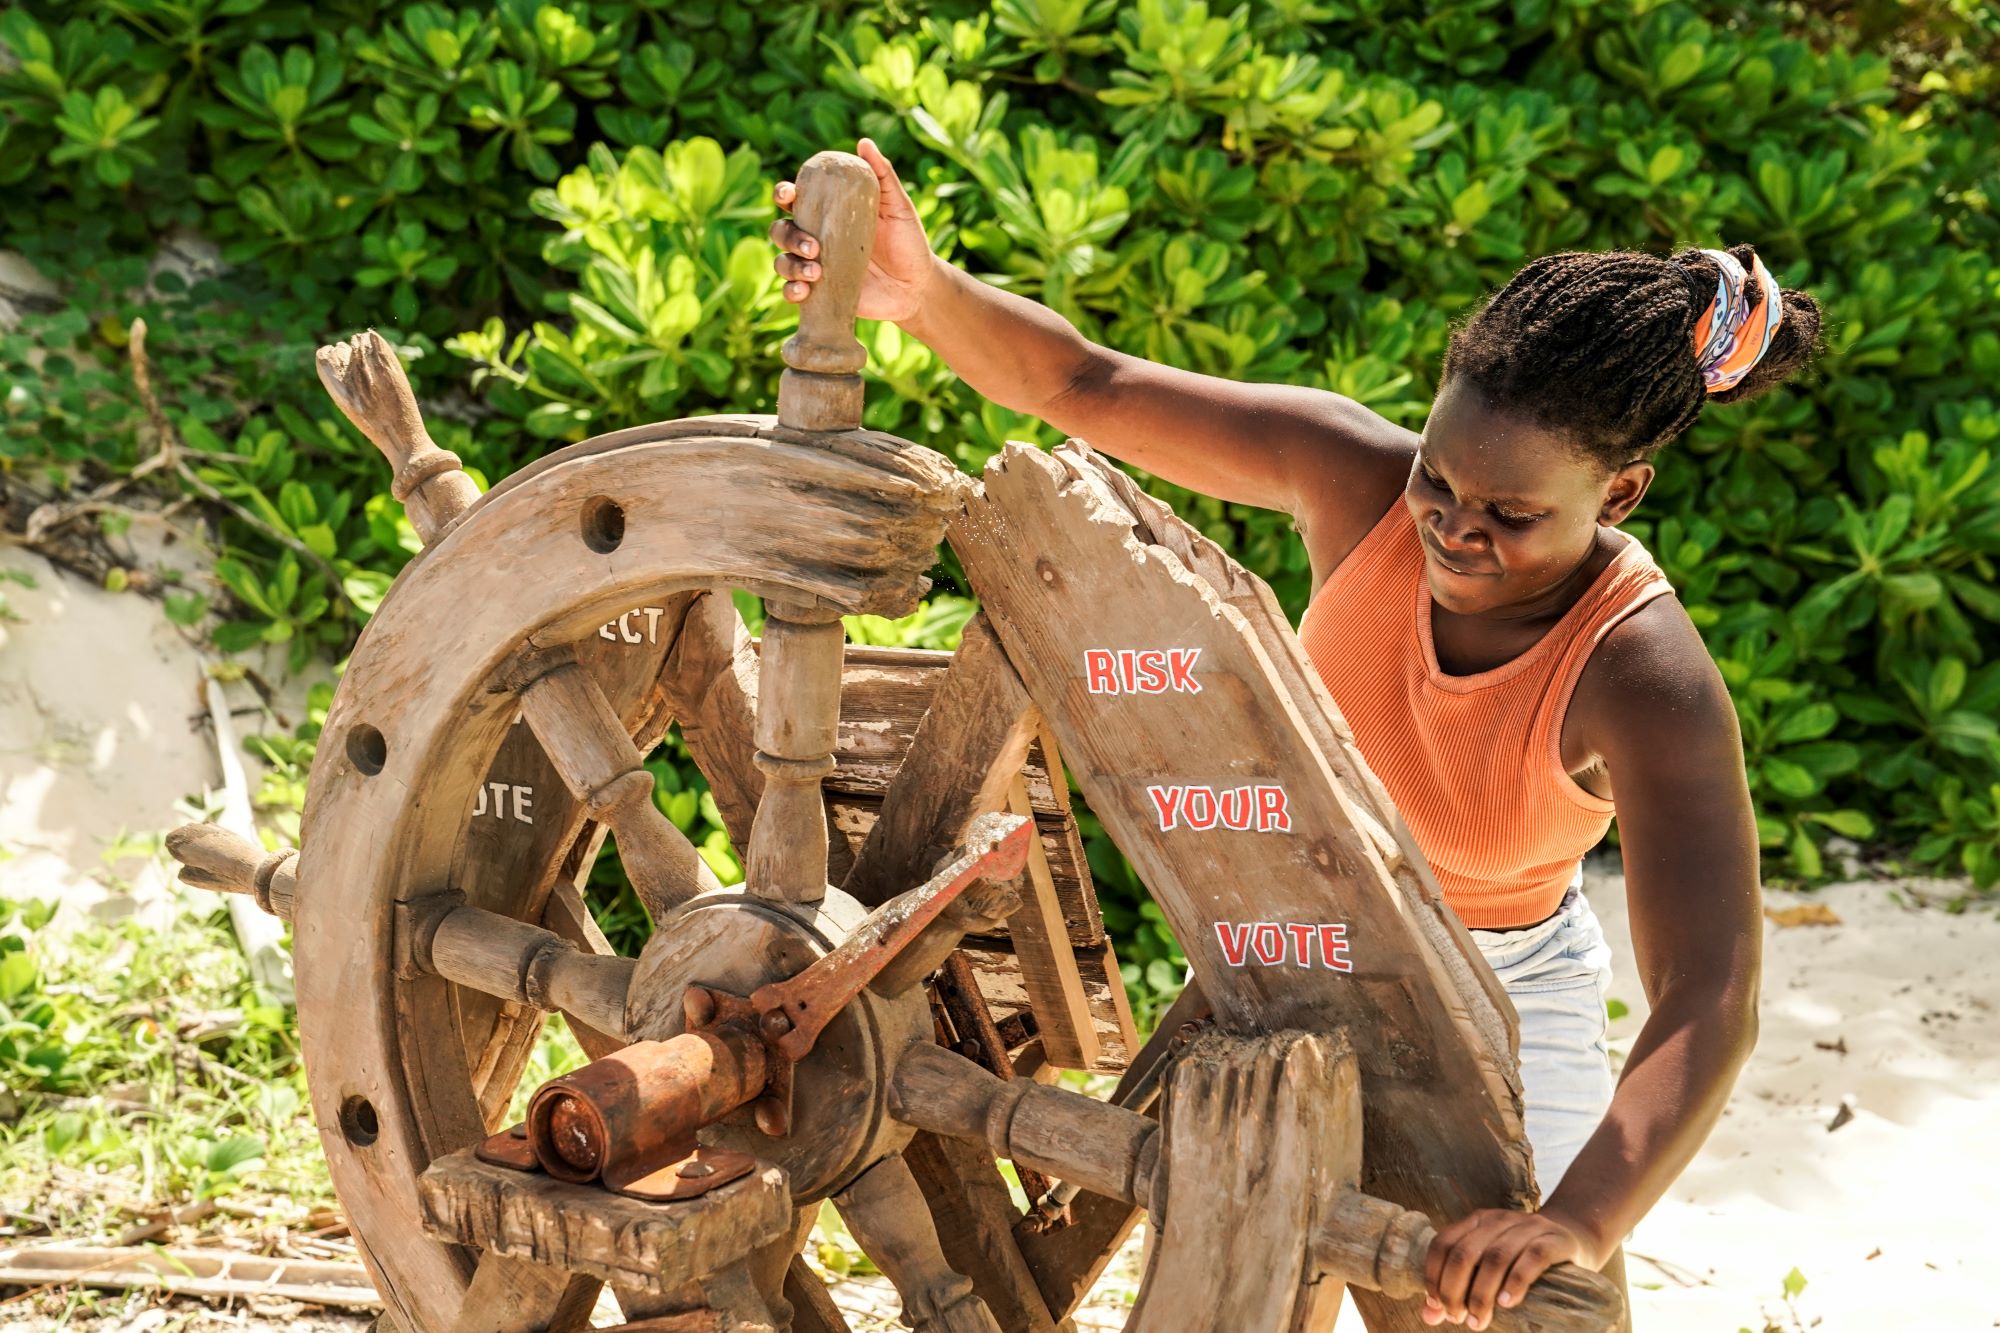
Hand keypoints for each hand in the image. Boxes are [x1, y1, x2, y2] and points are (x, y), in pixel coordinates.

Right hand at [771, 138, 937, 322]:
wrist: (918, 286)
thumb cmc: (908, 241)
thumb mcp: (898, 206)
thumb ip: (882, 175)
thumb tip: (863, 142)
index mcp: (828, 212)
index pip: (795, 198)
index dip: (784, 193)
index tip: (789, 195)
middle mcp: (815, 237)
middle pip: (781, 229)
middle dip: (787, 235)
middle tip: (814, 247)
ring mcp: (815, 266)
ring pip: (782, 261)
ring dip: (790, 265)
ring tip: (815, 273)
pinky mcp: (819, 294)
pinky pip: (791, 292)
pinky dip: (791, 291)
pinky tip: (804, 291)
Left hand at [1421, 1207, 1592, 1328]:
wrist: (1575, 1238)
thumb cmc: (1523, 1259)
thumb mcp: (1490, 1268)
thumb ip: (1459, 1288)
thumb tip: (1428, 1315)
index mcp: (1477, 1222)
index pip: (1443, 1243)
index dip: (1433, 1275)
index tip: (1436, 1305)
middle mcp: (1499, 1220)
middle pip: (1465, 1253)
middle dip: (1454, 1290)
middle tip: (1458, 1317)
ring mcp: (1528, 1227)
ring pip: (1496, 1257)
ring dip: (1482, 1293)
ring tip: (1479, 1321)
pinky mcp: (1555, 1241)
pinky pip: (1533, 1258)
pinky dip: (1516, 1282)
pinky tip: (1508, 1303)